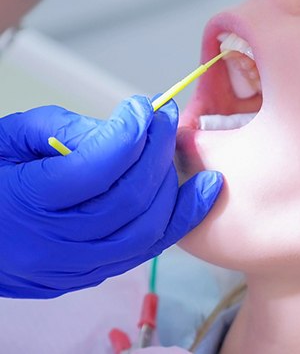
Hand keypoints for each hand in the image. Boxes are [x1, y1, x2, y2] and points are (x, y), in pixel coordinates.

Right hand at [0, 97, 222, 297]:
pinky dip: (176, 221)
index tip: (144, 107)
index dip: (129, 132)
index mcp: (25, 201)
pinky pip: (144, 252)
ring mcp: (70, 267)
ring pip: (144, 231)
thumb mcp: (11, 139)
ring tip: (179, 151)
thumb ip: (67, 129)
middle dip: (157, 152)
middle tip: (167, 121)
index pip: (95, 168)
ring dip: (172, 187)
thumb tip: (128, 128)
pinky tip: (198, 195)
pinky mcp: (86, 277)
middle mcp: (51, 243)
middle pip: (128, 198)